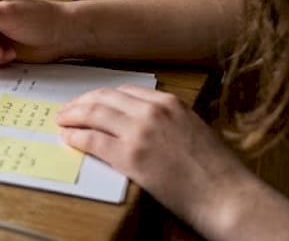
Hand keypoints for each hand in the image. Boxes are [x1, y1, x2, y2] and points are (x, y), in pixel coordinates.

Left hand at [55, 85, 259, 231]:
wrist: (227, 196)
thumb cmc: (216, 171)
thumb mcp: (193, 130)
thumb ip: (167, 121)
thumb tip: (138, 123)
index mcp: (170, 103)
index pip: (124, 91)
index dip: (101, 96)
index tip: (89, 101)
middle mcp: (153, 112)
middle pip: (104, 98)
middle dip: (81, 103)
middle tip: (66, 110)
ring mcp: (140, 132)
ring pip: (93, 114)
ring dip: (72, 116)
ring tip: (61, 121)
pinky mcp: (130, 156)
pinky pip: (92, 140)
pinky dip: (75, 137)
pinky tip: (68, 139)